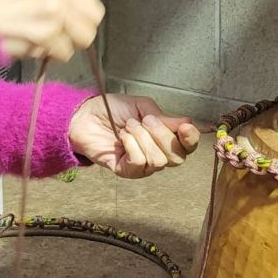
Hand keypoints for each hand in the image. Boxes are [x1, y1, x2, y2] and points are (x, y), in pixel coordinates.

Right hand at [0, 0, 104, 62]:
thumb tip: (84, 16)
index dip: (80, 16)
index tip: (65, 23)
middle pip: (92, 20)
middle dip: (76, 32)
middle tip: (55, 36)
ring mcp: (53, 5)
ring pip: (81, 38)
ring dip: (62, 45)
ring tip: (39, 39)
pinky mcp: (47, 29)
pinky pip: (64, 52)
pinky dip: (49, 55)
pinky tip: (31, 44)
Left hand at [68, 95, 199, 178]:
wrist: (86, 115)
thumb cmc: (114, 109)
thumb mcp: (142, 106)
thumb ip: (164, 117)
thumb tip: (188, 123)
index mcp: (164, 137)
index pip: (188, 146)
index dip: (191, 139)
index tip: (184, 127)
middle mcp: (157, 154)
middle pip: (177, 157)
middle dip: (162, 136)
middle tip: (145, 120)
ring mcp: (142, 165)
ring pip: (158, 160)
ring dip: (142, 138)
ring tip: (128, 127)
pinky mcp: (126, 171)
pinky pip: (139, 164)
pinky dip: (132, 146)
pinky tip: (122, 138)